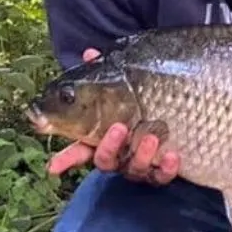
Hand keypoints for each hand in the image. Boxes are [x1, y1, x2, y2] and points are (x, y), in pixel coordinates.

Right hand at [45, 48, 180, 184]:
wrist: (179, 107)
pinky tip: (173, 155)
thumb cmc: (143, 95)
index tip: (53, 167)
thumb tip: (89, 54)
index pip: (79, 150)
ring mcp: (139, 164)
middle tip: (119, 127)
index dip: (66, 159)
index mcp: (103, 138)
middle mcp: (118, 154)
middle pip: (106, 160)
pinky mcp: (163, 170)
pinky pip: (163, 176)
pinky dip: (167, 168)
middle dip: (109, 146)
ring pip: (134, 169)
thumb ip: (104, 73)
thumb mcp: (123, 83)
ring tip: (151, 135)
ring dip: (141, 153)